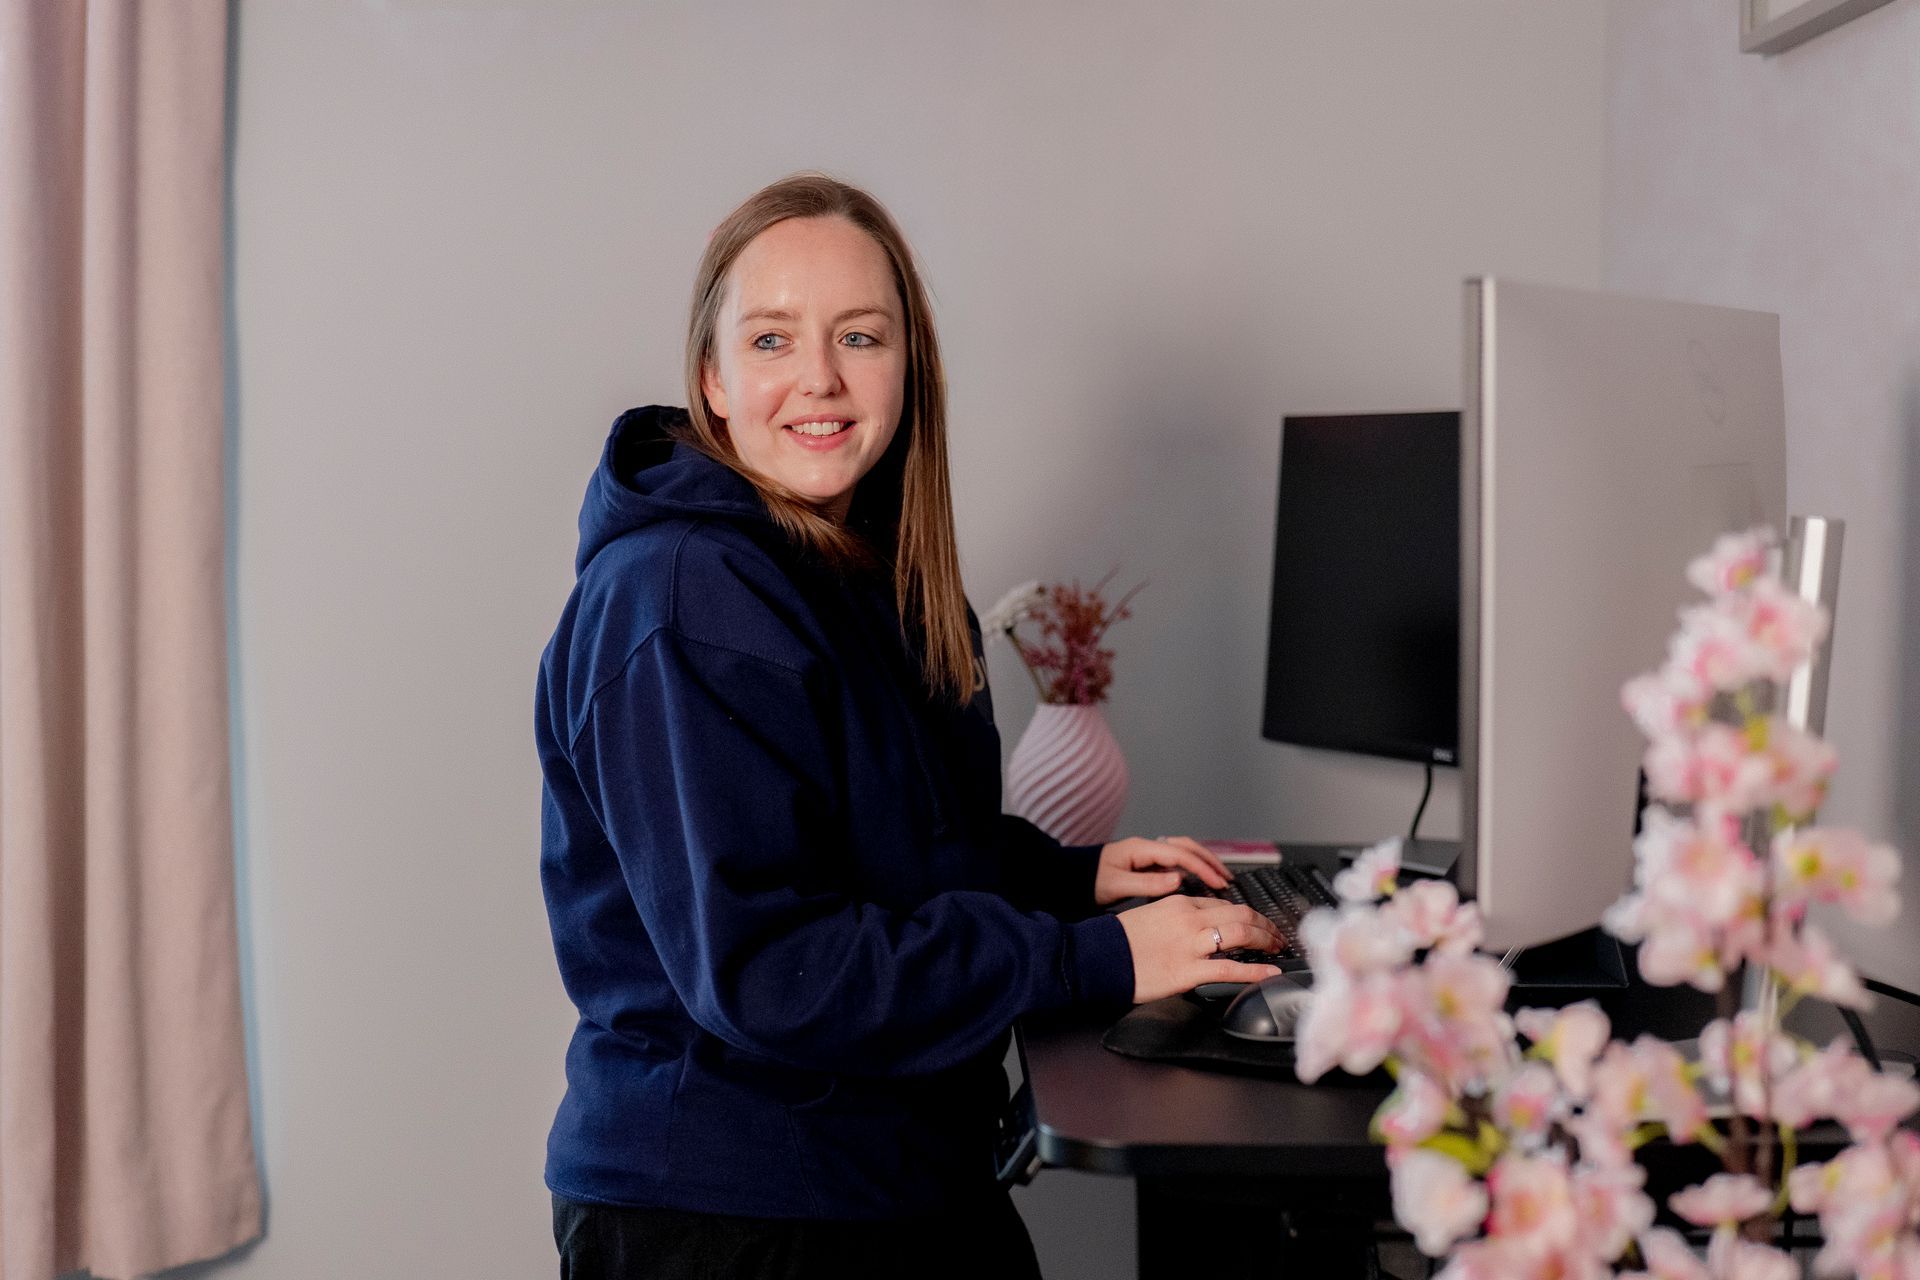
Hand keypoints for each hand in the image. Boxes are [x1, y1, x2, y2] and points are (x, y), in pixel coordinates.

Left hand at [1093, 835, 1231, 905]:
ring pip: (1183, 851)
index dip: (1202, 868)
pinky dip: (1192, 868)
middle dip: (1209, 861)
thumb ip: (1146, 884)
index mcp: (1140, 849)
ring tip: (1220, 878)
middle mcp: (1146, 847)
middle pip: (1186, 847)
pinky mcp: (1147, 863)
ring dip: (1203, 862)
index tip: (1218, 883)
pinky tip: (1201, 881)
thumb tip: (1178, 880)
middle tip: (1227, 879)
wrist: (1072, 880)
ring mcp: (1147, 854)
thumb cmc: (1091, 882)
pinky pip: (1176, 861)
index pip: (1179, 854)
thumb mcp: (1117, 886)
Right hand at [1114, 896, 1286, 1002]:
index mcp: (1179, 903)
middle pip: (1241, 914)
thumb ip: (1176, 918)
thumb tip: (1197, 927)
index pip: (1224, 905)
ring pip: (1241, 934)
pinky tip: (1269, 972)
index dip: (1248, 915)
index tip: (1257, 925)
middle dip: (1265, 925)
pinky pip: (1230, 968)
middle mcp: (1189, 918)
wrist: (1096, 957)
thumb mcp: (1150, 916)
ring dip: (1266, 941)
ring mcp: (1190, 944)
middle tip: (1277, 936)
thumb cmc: (1118, 941)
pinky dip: (1255, 970)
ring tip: (1277, 949)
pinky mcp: (1187, 971)